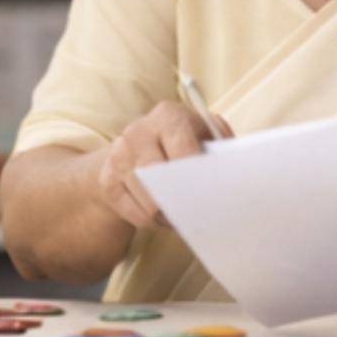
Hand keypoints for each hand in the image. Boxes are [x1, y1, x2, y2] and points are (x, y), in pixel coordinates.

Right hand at [93, 102, 231, 228]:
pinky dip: (155, 221)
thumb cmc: (187, 139)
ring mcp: (118, 156)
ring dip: (170, 215)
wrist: (142, 141)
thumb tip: (229, 174)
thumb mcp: (209, 133)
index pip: (182, 149)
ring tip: (185, 213)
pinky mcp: (107, 180)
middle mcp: (138, 132)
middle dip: (183, 200)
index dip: (197, 176)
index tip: (210, 193)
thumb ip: (221, 148)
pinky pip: (137, 215)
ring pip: (148, 204)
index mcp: (168, 115)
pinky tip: (166, 213)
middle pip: (159, 179)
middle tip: (200, 211)